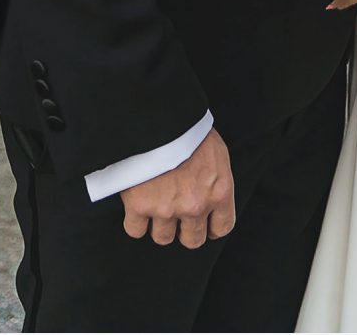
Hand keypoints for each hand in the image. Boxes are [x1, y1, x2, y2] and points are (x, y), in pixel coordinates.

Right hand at [121, 128, 234, 249]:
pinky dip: (135, 221)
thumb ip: (216, 180)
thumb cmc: (190, 129)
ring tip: (156, 203)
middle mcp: (195, 206)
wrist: (159, 116)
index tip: (204, 224)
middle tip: (177, 214)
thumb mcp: (216, 152)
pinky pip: (135, 230)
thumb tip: (210, 195)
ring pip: (163, 238)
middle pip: (192, 240)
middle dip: (186, 230)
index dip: (211, 228)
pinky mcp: (139, 206)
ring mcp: (166, 209)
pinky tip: (137, 205)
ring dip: (160, 224)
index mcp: (219, 191)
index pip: (221, 228)